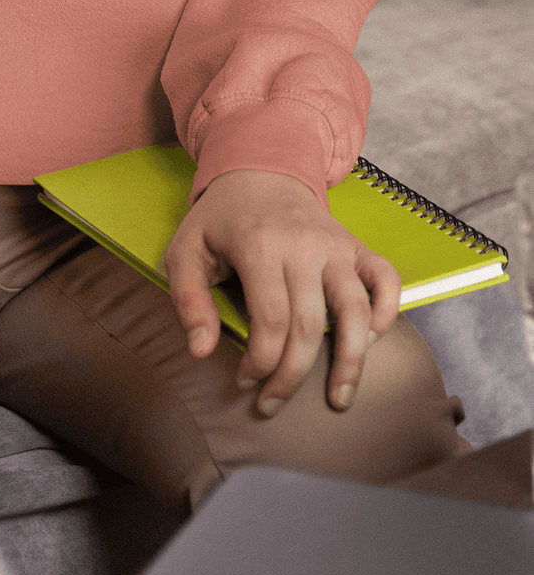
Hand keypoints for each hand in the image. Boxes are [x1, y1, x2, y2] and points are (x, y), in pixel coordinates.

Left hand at [164, 169, 401, 416]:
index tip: (246, 380)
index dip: (261, 360)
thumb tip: (200, 351)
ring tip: (339, 397)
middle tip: (274, 403)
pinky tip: (372, 342)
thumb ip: (188, 299)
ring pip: (358, 311)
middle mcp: (304, 246)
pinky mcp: (357, 246)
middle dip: (293, 375)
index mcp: (259, 245)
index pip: (271, 320)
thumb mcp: (185, 250)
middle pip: (310, 325)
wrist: (259, 171)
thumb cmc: (219, 220)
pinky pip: (387, 281)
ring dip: (352, 361)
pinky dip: (388, 313)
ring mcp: (337, 246)